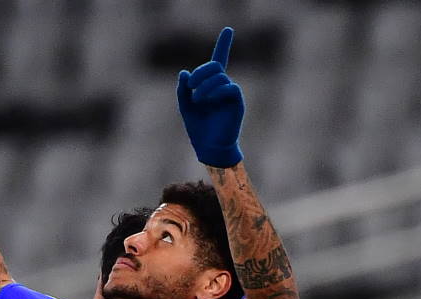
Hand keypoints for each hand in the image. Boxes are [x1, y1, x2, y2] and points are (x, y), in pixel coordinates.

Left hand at [177, 27, 244, 167]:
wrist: (209, 147)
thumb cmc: (198, 128)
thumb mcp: (185, 107)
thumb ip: (183, 90)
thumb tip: (184, 72)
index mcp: (211, 85)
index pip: (219, 60)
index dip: (224, 44)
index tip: (228, 29)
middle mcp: (223, 86)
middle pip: (214, 66)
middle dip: (201, 72)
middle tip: (191, 87)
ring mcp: (230, 93)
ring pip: (219, 76)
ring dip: (204, 86)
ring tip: (197, 100)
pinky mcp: (237, 102)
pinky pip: (229, 87)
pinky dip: (215, 91)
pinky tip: (207, 100)